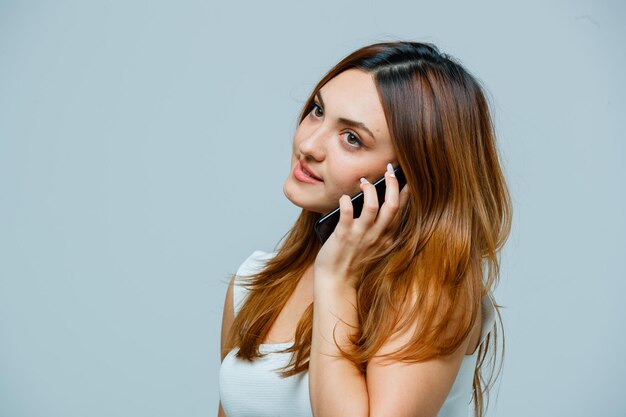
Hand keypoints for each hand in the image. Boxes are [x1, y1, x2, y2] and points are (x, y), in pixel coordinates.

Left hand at [314, 162, 409, 287]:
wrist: (336, 282)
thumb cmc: (351, 262)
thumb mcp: (372, 247)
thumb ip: (377, 229)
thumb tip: (374, 203)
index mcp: (387, 238)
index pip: (401, 212)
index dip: (405, 193)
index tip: (406, 178)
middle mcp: (377, 236)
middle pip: (392, 206)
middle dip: (393, 184)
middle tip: (389, 170)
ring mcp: (361, 236)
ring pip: (372, 207)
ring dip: (369, 190)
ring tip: (364, 182)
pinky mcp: (343, 236)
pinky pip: (347, 213)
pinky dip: (346, 202)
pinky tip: (344, 197)